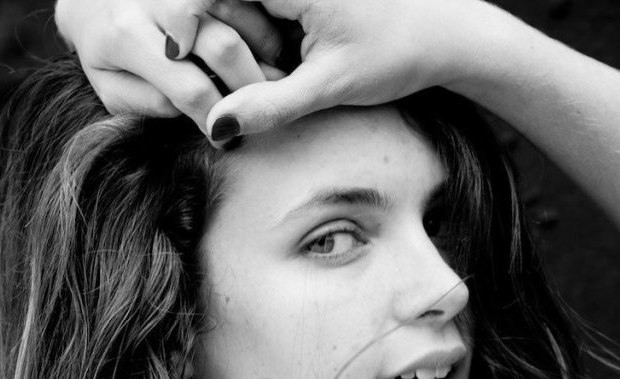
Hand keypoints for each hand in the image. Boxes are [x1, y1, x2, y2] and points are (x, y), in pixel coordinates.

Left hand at [54, 0, 287, 131]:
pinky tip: (266, 55)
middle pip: (222, 47)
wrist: (89, 1)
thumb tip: (192, 110)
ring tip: (272, 86)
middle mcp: (153, 3)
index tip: (223, 139)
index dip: (214, 119)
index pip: (189, 87)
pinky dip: (259, 30)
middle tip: (258, 114)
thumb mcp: (112, 91)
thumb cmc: (104, 56)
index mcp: (128, 37)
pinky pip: (237, 4)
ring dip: (262, 56)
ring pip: (236, 20)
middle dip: (248, 88)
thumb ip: (148, 104)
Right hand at [205, 0, 506, 139]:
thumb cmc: (395, 54)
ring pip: (237, 4)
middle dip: (217, 36)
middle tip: (247, 77)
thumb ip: (271, 105)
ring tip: (279, 69)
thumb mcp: (330, 87)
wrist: (442, 35)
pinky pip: (258, 8)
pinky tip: (282, 61)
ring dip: (237, 39)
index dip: (184, 18)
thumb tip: (217, 125)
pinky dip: (257, 37)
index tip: (177, 56)